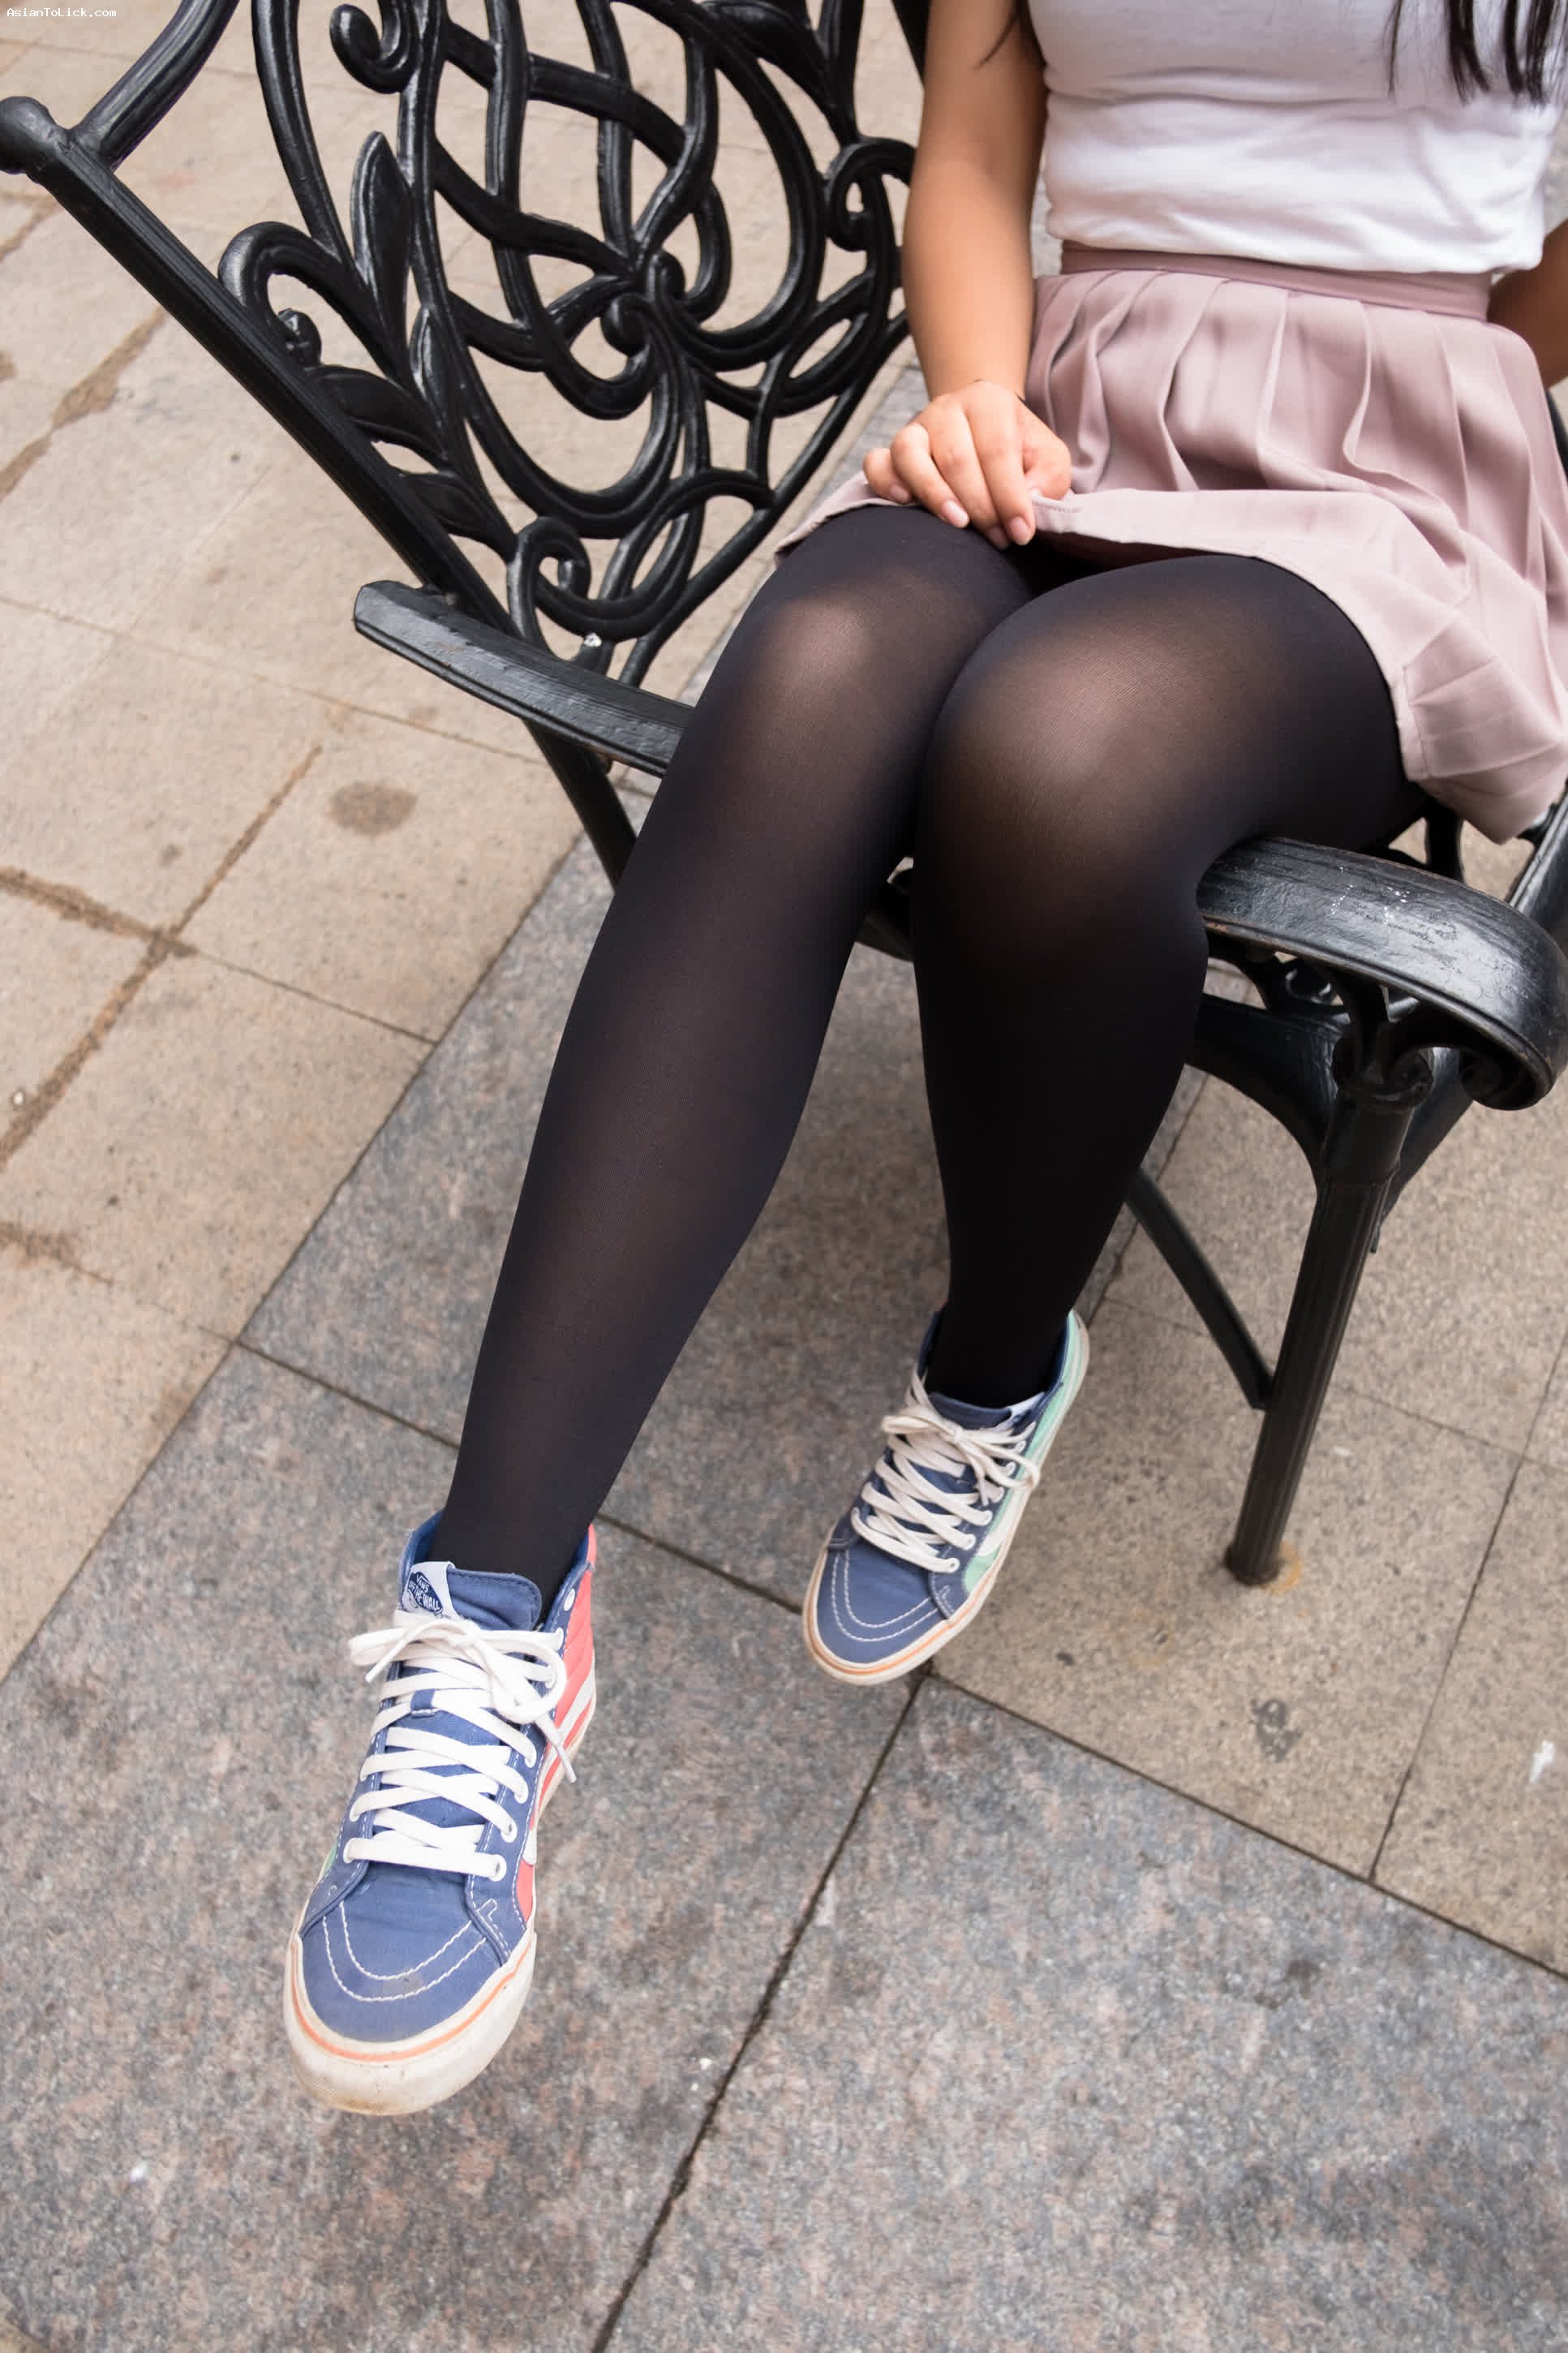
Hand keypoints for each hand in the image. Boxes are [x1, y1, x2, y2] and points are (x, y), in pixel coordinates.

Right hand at [863, 379, 1071, 547]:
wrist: (984, 433)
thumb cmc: (1019, 453)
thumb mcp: (1048, 460)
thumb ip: (1048, 478)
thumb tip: (1028, 500)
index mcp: (989, 402)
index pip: (997, 449)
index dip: (1010, 496)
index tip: (1021, 533)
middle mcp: (947, 408)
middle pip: (956, 457)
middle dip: (979, 505)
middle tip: (996, 539)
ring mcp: (915, 428)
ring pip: (910, 453)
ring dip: (933, 493)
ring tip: (957, 524)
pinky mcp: (891, 451)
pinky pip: (876, 462)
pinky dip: (886, 482)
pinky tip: (906, 503)